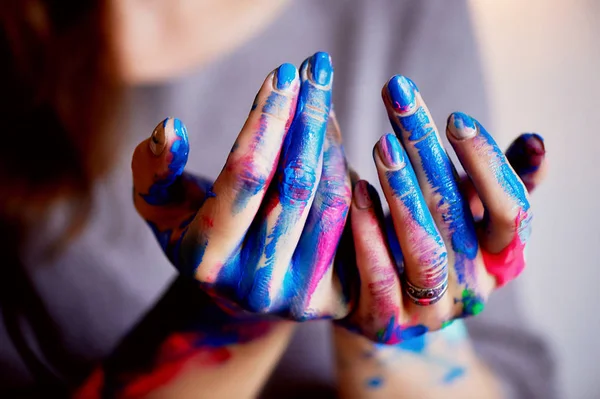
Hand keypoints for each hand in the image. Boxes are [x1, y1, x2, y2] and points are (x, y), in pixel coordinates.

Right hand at [132, 52, 351, 319]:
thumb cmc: (193, 233)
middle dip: (308, 118)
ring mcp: (297, 295)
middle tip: (318, 68)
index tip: (284, 72)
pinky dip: (346, 173)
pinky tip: (335, 137)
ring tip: (324, 97)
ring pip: (329, 201)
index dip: (266, 120)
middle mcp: (254, 285)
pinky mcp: (333, 297)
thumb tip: (170, 129)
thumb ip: (152, 170)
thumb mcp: (158, 205)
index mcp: (206, 260)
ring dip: (331, 140)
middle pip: (295, 186)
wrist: (235, 291)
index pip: (246, 176)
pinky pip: (351, 221)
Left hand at [342, 75, 546, 342]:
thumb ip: (498, 180)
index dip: (487, 163)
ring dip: (402, 193)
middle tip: (398, 96)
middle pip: (456, 214)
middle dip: (425, 148)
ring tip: (380, 145)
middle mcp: (473, 287)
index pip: (510, 210)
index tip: (454, 116)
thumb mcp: (466, 210)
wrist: (386, 304)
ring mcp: (431, 311)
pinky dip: (369, 233)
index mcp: (500, 257)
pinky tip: (356, 192)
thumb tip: (537, 142)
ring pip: (424, 251)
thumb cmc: (431, 240)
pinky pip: (379, 277)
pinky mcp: (387, 321)